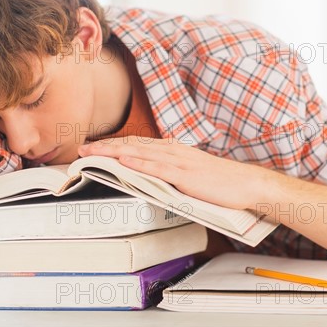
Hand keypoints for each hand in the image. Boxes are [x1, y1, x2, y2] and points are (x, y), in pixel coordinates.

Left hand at [77, 136, 260, 208]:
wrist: (245, 183)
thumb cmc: (218, 181)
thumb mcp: (189, 172)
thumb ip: (170, 170)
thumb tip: (150, 173)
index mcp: (173, 150)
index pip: (137, 144)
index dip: (112, 144)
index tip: (93, 147)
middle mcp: (173, 151)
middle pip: (133, 145)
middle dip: (105, 146)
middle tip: (81, 148)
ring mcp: (179, 162)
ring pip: (140, 153)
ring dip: (114, 152)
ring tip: (93, 152)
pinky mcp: (186, 175)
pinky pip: (159, 168)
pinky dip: (140, 162)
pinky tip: (124, 160)